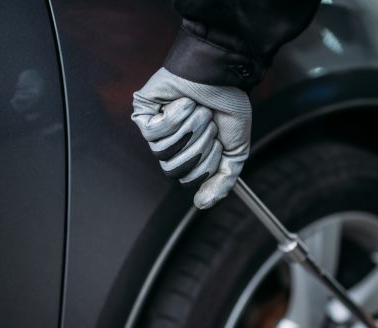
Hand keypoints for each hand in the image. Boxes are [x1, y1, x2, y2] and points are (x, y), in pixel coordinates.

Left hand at [132, 68, 251, 208]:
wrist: (223, 74)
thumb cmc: (227, 106)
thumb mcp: (234, 151)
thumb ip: (222, 181)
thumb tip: (202, 204)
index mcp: (187, 156)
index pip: (189, 178)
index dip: (207, 161)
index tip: (218, 139)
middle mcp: (168, 146)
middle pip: (174, 169)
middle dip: (199, 144)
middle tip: (208, 122)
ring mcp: (153, 130)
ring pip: (165, 150)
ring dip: (190, 127)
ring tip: (198, 109)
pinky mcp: (143, 112)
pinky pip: (155, 131)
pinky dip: (176, 116)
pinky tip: (184, 102)